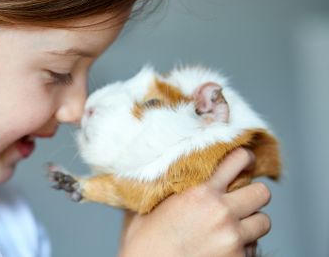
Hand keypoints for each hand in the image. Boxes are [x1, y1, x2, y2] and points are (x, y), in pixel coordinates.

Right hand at [118, 148, 271, 256]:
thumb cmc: (144, 245)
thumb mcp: (149, 207)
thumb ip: (166, 190)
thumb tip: (161, 175)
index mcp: (200, 193)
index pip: (238, 160)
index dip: (245, 159)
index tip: (245, 163)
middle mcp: (222, 213)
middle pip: (262, 192)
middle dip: (252, 195)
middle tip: (240, 200)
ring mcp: (233, 239)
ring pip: (264, 222)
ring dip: (250, 223)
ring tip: (232, 227)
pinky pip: (254, 248)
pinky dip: (243, 247)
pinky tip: (222, 248)